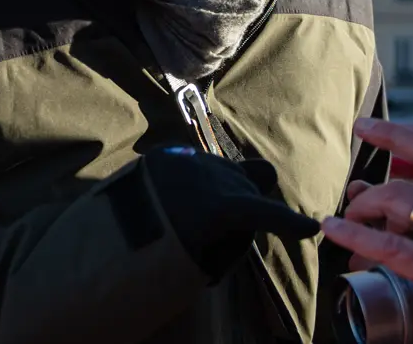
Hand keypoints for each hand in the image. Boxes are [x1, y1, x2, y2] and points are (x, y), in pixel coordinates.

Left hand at [142, 146, 318, 281]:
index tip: (309, 228)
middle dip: (253, 200)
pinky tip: (181, 194)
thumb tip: (244, 222)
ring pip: (227, 169)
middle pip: (252, 182)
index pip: (265, 212)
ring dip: (227, 185)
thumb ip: (233, 238)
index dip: (288, 222)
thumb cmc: (154, 255)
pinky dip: (202, 178)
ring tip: (199, 209)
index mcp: (219, 207)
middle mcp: (208, 177)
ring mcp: (186, 160)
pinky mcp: (167, 153)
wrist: (103, 225)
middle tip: (233, 224)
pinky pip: (199, 162)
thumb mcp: (203, 260)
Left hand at [320, 118, 412, 343]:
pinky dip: (354, 235)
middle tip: (354, 196)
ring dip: (361, 210)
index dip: (393, 135)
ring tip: (348, 219)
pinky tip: (333, 230)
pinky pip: (387, 245)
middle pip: (404, 184)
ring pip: (391, 206)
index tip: (365, 125)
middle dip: (373, 190)